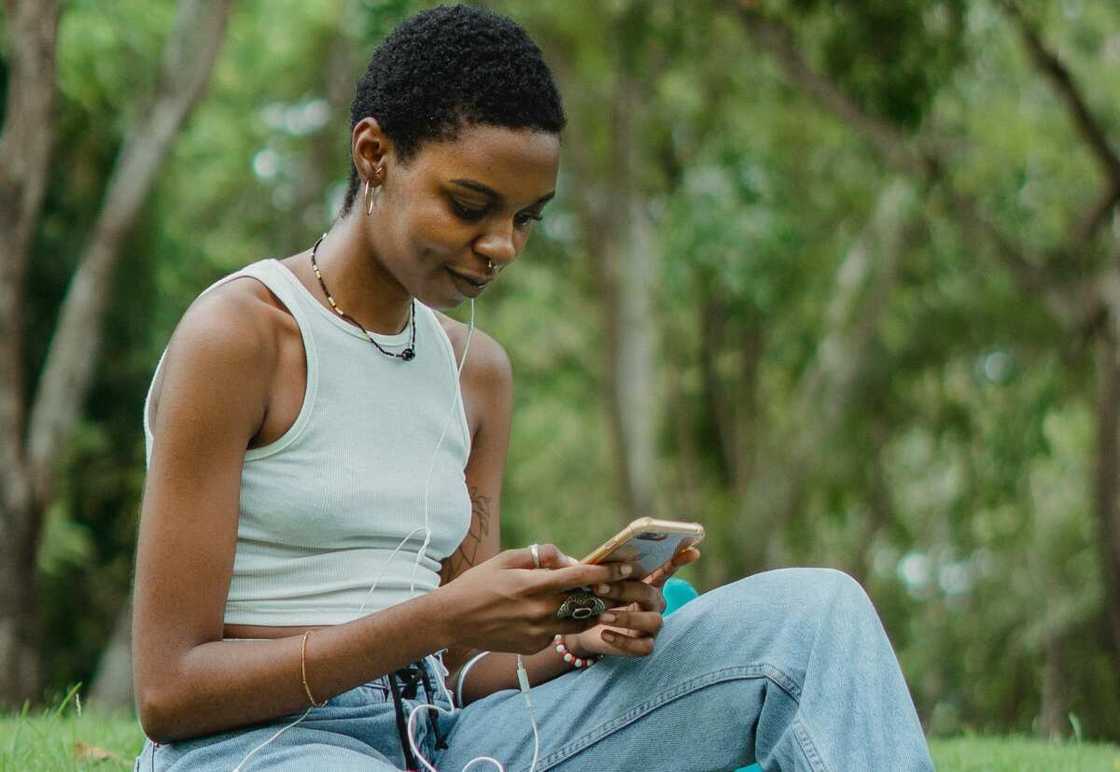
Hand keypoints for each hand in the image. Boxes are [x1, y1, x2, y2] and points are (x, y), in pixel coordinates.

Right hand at [439, 544, 631, 654]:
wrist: (453, 619)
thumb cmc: (479, 583)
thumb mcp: (507, 558)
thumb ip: (541, 556)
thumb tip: (568, 559)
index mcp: (534, 584)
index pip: (582, 577)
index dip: (608, 572)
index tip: (626, 567)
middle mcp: (540, 611)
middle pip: (587, 603)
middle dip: (606, 594)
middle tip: (620, 586)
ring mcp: (538, 632)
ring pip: (578, 622)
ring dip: (589, 611)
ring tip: (595, 600)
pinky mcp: (534, 646)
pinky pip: (558, 633)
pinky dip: (562, 622)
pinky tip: (554, 614)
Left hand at [564, 546, 701, 658]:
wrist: (574, 627)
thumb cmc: (583, 597)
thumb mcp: (585, 580)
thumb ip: (589, 569)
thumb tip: (575, 561)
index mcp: (643, 580)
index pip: (666, 567)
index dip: (680, 558)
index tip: (692, 548)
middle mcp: (653, 601)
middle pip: (651, 593)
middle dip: (626, 589)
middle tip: (600, 588)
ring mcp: (650, 624)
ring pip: (652, 620)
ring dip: (627, 616)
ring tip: (603, 614)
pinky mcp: (643, 645)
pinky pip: (643, 646)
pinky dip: (624, 640)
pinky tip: (605, 633)